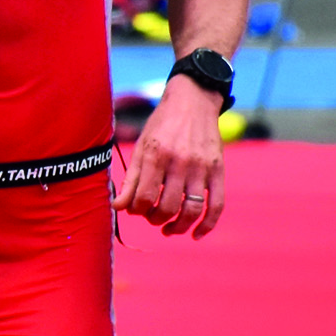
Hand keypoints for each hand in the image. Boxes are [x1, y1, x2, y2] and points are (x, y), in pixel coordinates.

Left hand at [112, 78, 226, 237]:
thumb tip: (117, 207)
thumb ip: (130, 179)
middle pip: (168, 206)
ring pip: (192, 210)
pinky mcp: (218, 170)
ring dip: (178, 227)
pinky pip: (217, 205)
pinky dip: (208, 225)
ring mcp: (202, 167)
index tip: (136, 209)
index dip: (137, 210)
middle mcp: (180, 161)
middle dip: (156, 219)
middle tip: (152, 216)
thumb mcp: (141, 147)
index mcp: (156, 155)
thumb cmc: (162, 125)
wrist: (193, 101)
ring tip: (169, 228)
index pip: (145, 197)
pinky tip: (196, 234)